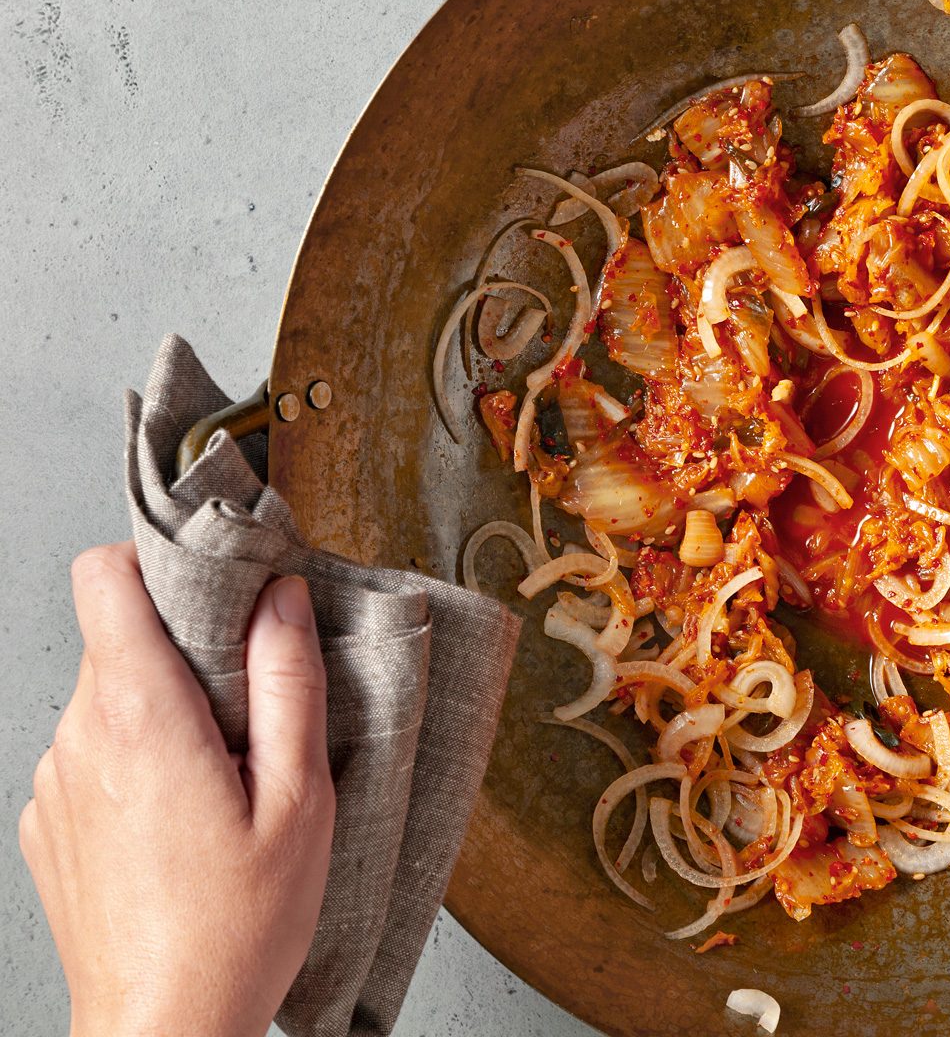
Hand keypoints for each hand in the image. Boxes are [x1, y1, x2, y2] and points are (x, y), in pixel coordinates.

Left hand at [19, 544, 334, 1036]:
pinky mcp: (47, 825)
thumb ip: (290, 683)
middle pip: (119, 638)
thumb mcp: (301, 798)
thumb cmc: (238, 927)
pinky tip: (188, 822)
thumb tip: (281, 598)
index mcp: (140, 718)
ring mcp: (54, 784)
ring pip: (110, 699)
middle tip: (255, 708)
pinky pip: (95, 756)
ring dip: (168, 711)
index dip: (157, 561)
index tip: (217, 583)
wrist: (164, 1030)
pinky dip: (140, 764)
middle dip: (188, 649)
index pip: (104, 577)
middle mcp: (78, 739)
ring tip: (228, 780)